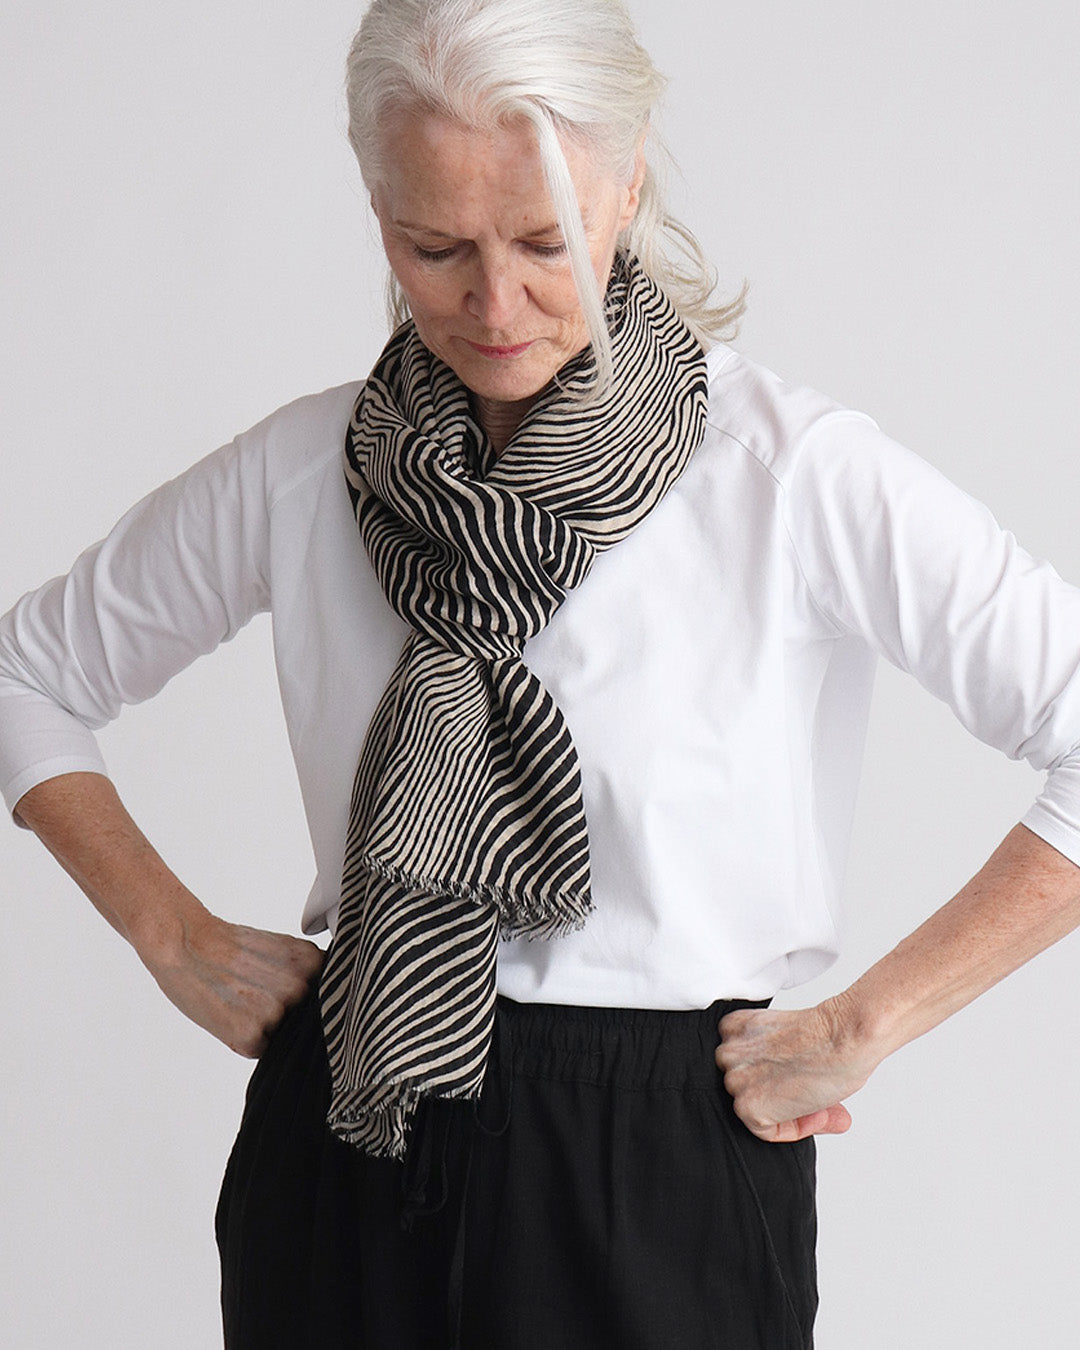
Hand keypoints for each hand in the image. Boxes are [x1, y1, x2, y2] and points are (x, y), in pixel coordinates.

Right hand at [140, 907, 324, 1056]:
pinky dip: (245, 1040)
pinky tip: (230, 1013)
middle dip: (284, 1015)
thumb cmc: (229, 947)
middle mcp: (300, 987)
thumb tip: (326, 1003)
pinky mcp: (250, 1034)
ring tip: (239, 1000)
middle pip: (304, 1020)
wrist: (184, 942)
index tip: (281, 990)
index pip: (325, 999)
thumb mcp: (283, 951)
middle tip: (252, 993)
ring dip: (264, 1028)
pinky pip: (259, 1049)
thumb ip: (307, 975)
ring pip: (282, 1036)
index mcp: (312, 963)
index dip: (303, 1002)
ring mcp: (276, 1011)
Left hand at [716, 1000, 871, 1142]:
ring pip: (756, 1108)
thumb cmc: (829, 1035)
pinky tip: (816, 1113)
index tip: (799, 1081)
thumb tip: (792, 1089)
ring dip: (790, 1113)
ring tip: (821, 1104)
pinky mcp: (747, 1106)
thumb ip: (779, 1064)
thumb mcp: (790, 1040)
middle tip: (816, 1096)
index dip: (776, 1077)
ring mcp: (735, 1080)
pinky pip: (766, 1131)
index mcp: (735, 1028)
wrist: (843, 1038)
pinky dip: (794, 1129)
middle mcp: (727, 1052)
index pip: (744, 1064)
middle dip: (784, 1095)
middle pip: (749, 1086)